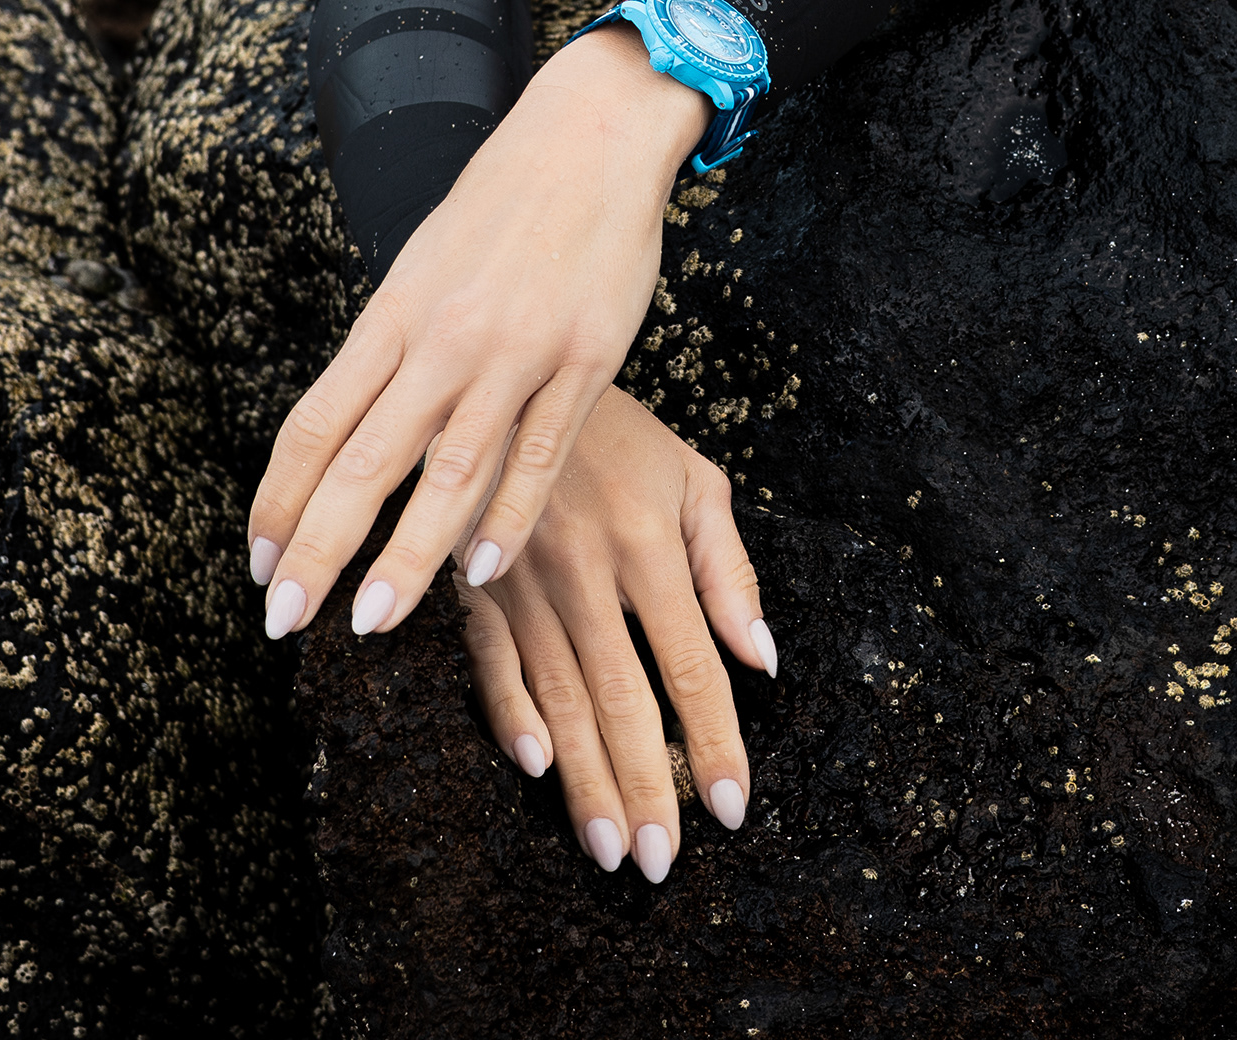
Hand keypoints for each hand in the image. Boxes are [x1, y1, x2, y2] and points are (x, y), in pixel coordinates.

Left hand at [246, 24, 707, 641]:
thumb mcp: (426, 264)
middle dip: (319, 548)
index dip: (279, 501)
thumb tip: (352, 433)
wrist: (592, 136)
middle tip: (283, 620)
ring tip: (374, 620)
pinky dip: (509, 516)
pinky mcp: (585, 359)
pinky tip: (483, 571)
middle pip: (366, 460)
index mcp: (395, 313)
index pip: (315, 423)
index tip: (257, 563)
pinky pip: (539, 452)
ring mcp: (516, 350)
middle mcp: (444, 337)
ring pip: (450, 471)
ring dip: (406, 555)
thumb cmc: (504, 203)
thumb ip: (395, 347)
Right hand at [460, 386, 777, 881]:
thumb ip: (726, 569)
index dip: (715, 740)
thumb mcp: (692, 478)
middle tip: (659, 861)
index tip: (735, 808)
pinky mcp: (474, 583)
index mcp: (651, 543)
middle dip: (645, 786)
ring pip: (559, 696)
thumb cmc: (617, 432)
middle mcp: (589, 570)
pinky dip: (508, 714)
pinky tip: (533, 767)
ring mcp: (524, 579)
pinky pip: (490, 660)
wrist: (516, 374)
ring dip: (584, 778)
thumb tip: (762, 657)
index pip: (691, 664)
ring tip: (607, 847)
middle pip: (623, 698)